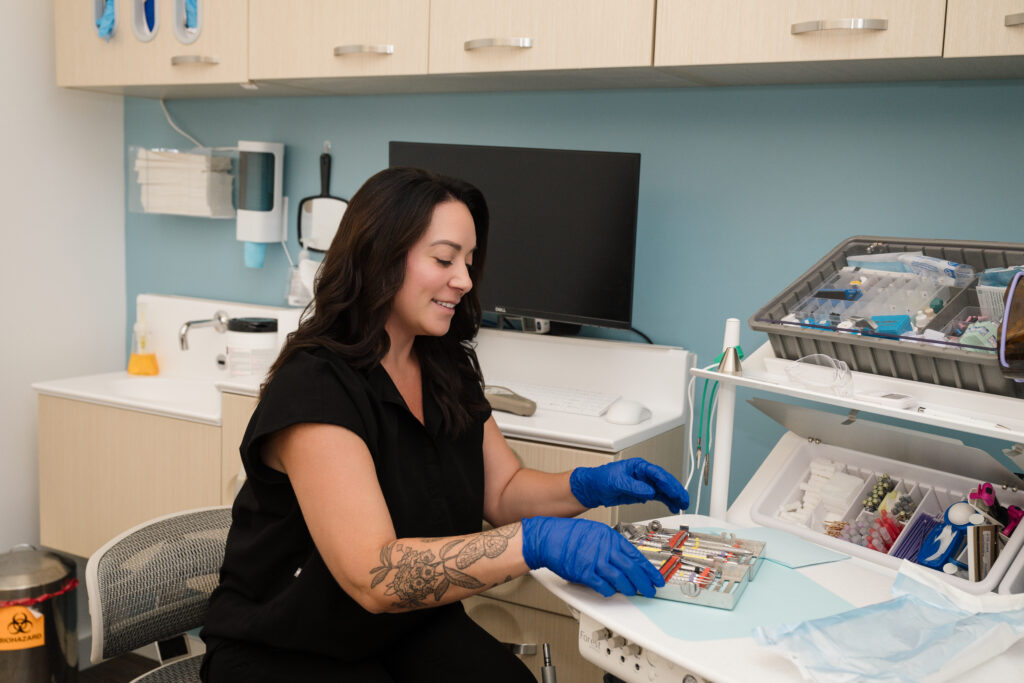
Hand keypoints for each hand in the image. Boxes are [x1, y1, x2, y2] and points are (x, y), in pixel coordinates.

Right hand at [521, 516, 663, 596]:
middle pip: (632, 569)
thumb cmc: (569, 534)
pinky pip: (603, 586)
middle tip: (650, 590)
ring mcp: (595, 561)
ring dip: (629, 588)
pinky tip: (612, 592)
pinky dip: (609, 591)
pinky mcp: (584, 573)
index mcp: (610, 537)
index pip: (636, 555)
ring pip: (620, 579)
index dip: (649, 570)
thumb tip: (625, 558)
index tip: (656, 578)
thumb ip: (611, 544)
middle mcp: (605, 548)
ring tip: (633, 592)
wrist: (549, 537)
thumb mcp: (596, 531)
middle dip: (644, 582)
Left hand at [570, 458, 689, 512]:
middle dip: (675, 490)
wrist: (593, 489)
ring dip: (673, 497)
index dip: (668, 483)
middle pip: (664, 481)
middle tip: (684, 499)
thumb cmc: (600, 479)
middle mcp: (643, 474)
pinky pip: (658, 496)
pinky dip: (666, 501)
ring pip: (663, 489)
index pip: (657, 473)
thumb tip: (649, 491)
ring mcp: (644, 483)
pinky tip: (673, 506)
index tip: (675, 492)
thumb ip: (633, 486)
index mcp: (638, 466)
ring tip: (682, 505)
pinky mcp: (642, 493)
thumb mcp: (616, 482)